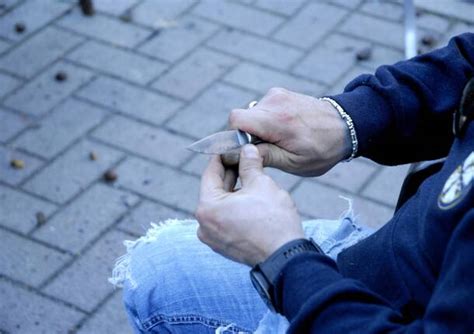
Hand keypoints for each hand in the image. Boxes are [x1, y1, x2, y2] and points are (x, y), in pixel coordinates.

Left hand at [195, 145, 303, 266]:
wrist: (286, 257)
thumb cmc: (273, 221)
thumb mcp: (261, 184)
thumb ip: (250, 164)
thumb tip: (247, 150)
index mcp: (207, 208)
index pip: (210, 174)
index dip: (222, 157)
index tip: (229, 147)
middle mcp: (204, 225)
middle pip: (215, 191)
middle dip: (230, 175)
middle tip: (243, 159)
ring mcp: (214, 239)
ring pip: (221, 206)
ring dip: (234, 192)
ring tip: (250, 178)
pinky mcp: (225, 247)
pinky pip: (226, 220)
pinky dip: (235, 208)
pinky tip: (250, 199)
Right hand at [223, 87, 350, 176]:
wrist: (346, 126)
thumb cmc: (322, 149)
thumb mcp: (294, 162)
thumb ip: (264, 156)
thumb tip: (238, 153)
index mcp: (276, 120)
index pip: (235, 119)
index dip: (234, 135)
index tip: (247, 148)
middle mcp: (274, 102)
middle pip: (242, 117)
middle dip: (249, 134)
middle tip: (270, 148)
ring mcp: (277, 94)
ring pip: (252, 113)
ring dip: (260, 128)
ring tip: (282, 139)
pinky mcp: (280, 93)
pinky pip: (263, 108)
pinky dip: (268, 120)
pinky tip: (286, 129)